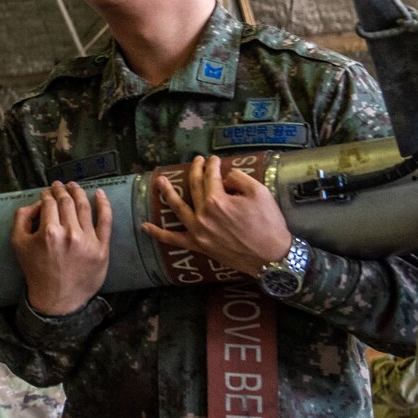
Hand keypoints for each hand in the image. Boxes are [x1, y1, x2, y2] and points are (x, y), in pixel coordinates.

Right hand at [13, 182, 112, 315]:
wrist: (56, 299)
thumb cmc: (36, 271)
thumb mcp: (18, 244)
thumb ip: (22, 218)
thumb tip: (36, 203)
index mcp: (49, 232)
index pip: (49, 203)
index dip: (46, 194)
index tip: (46, 193)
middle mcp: (69, 234)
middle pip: (66, 202)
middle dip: (61, 190)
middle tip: (59, 185)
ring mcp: (88, 241)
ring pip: (84, 207)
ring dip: (78, 192)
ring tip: (74, 186)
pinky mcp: (102, 249)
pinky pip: (105, 221)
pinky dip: (104, 205)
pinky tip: (100, 194)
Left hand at [140, 155, 292, 277]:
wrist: (272, 257)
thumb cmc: (269, 224)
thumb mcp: (259, 192)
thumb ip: (239, 178)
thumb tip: (225, 177)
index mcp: (217, 200)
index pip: (210, 177)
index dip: (212, 165)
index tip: (214, 159)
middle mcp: (203, 215)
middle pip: (195, 188)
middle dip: (195, 171)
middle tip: (196, 161)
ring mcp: (198, 231)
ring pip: (178, 208)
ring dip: (167, 193)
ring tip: (159, 181)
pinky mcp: (199, 245)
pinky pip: (174, 240)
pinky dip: (158, 234)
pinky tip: (145, 226)